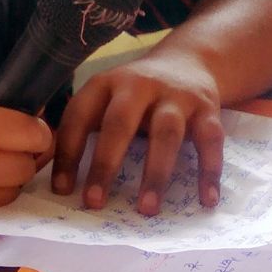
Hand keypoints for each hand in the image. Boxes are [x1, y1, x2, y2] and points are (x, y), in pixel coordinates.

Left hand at [51, 48, 222, 214]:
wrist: (188, 62)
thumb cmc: (136, 94)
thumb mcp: (107, 97)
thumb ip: (85, 128)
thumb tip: (61, 181)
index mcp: (106, 84)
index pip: (79, 116)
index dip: (67, 152)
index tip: (62, 190)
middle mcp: (139, 85)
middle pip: (119, 123)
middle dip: (105, 164)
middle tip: (94, 202)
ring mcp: (175, 96)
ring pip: (166, 133)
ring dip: (156, 173)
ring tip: (147, 209)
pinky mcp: (206, 108)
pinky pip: (210, 140)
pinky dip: (209, 171)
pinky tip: (206, 199)